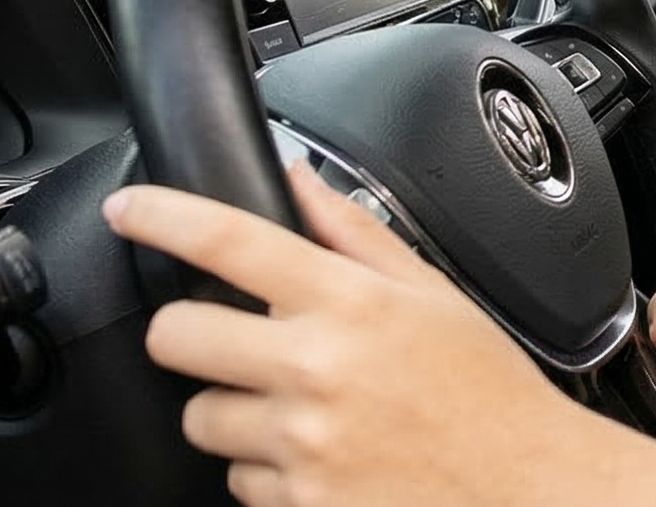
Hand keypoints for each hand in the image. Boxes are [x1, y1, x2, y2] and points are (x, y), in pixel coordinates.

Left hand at [104, 164, 655, 506]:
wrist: (527, 489)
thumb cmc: (487, 393)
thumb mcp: (433, 295)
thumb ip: (353, 233)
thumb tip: (296, 181)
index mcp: (350, 304)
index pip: (228, 242)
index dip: (161, 216)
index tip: (128, 209)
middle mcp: (315, 371)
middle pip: (177, 336)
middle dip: (191, 334)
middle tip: (232, 339)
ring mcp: (300, 445)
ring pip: (201, 418)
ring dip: (234, 412)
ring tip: (302, 411)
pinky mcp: (296, 504)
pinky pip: (237, 481)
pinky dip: (268, 470)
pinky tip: (323, 457)